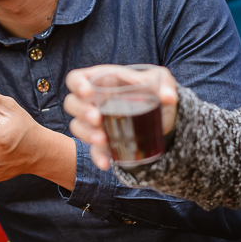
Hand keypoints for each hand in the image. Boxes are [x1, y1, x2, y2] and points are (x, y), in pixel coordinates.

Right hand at [64, 65, 178, 170]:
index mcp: (101, 80)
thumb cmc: (155, 90)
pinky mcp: (102, 141)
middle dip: (81, 111)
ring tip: (103, 139)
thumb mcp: (162, 81)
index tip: (87, 92)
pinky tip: (106, 163)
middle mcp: (92, 101)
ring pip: (77, 126)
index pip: (76, 78)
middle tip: (96, 118)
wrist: (162, 114)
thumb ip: (165, 84)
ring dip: (86, 134)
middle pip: (72, 103)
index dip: (77, 84)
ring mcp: (95, 122)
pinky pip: (93, 149)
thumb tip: (168, 97)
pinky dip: (98, 156)